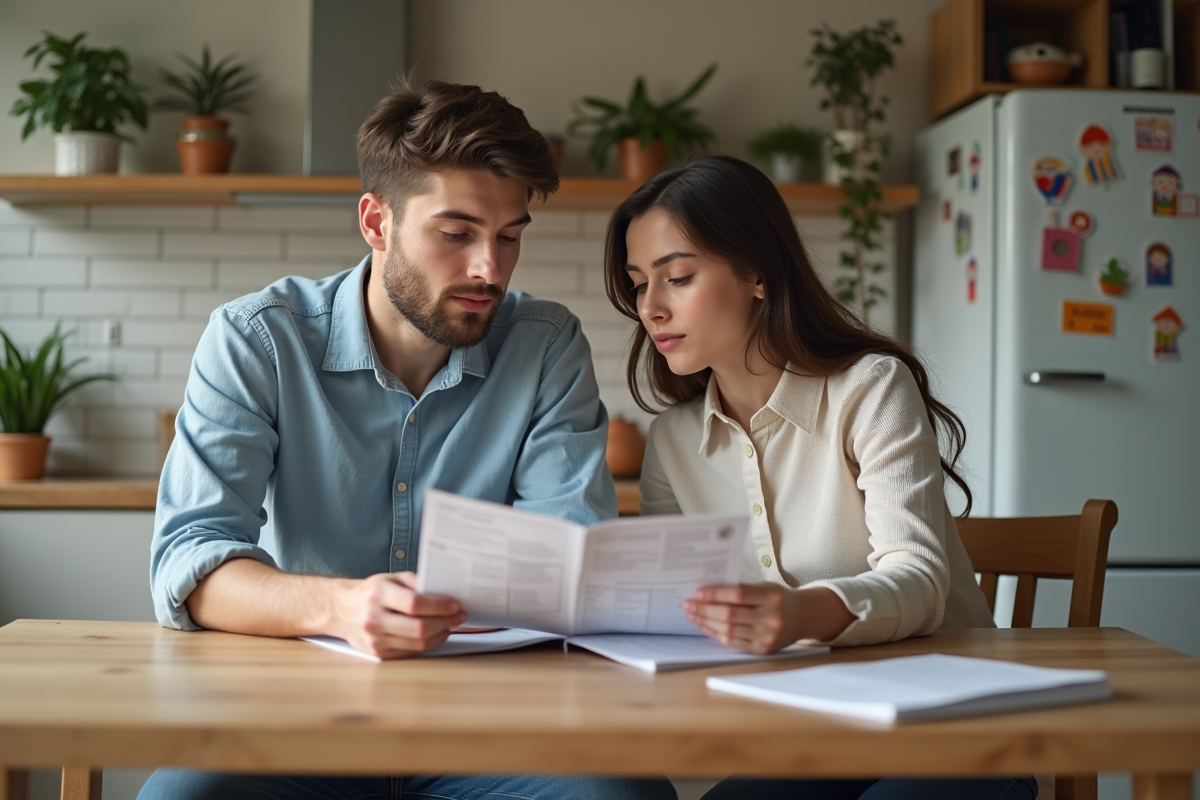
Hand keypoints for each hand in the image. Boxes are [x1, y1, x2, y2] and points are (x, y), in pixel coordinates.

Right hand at [331, 571, 466, 658]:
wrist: (341, 610)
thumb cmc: (370, 592)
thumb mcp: (391, 578)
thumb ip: (416, 582)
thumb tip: (444, 592)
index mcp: (378, 594)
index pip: (414, 604)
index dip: (439, 606)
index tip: (455, 604)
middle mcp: (374, 618)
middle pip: (419, 628)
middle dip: (446, 622)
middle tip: (459, 616)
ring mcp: (375, 639)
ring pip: (418, 643)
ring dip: (441, 634)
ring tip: (451, 624)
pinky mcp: (379, 654)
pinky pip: (411, 652)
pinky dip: (429, 643)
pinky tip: (436, 633)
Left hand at [683, 582, 803, 653]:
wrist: (803, 617)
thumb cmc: (778, 598)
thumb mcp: (765, 587)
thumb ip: (741, 589)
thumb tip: (707, 592)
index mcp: (772, 597)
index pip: (738, 594)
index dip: (715, 593)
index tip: (697, 592)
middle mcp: (771, 618)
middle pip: (730, 615)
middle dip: (704, 610)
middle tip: (688, 604)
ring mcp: (767, 637)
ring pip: (729, 630)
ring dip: (706, 623)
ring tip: (693, 615)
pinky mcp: (763, 650)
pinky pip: (733, 643)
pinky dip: (716, 634)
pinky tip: (705, 626)